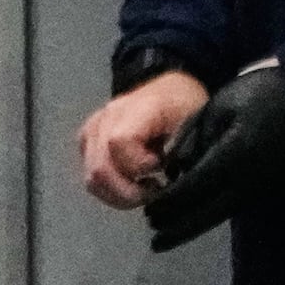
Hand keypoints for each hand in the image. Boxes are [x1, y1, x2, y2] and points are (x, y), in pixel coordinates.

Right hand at [80, 69, 209, 207]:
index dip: (138, 164)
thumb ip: (186, 149)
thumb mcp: (197, 123)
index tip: (161, 167)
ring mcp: (93, 130)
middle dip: (128, 191)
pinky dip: (111, 189)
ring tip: (144, 187)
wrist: (170, 91)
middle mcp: (106, 117)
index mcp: (136, 108)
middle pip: (99, 167)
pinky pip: (90, 176)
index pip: (118, 142)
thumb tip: (171, 179)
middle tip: (153, 189)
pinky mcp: (87, 142)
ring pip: (91, 178)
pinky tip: (133, 181)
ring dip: (119, 193)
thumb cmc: (185, 107)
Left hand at [145, 64, 284, 251]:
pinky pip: (241, 205)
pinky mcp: (279, 188)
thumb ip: (191, 137)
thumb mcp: (218, 105)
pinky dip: (216, 211)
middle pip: (211, 213)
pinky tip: (197, 215)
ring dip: (197, 223)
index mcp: (236, 153)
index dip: (169, 204)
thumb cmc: (261, 92)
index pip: (195, 188)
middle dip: (180, 228)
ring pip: (226, 213)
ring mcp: (271, 187)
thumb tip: (173, 168)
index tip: (149, 214)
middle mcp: (254, 178)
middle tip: (155, 240)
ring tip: (168, 232)